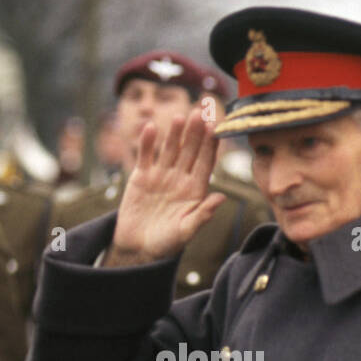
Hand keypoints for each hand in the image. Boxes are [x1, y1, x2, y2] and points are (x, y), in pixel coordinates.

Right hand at [108, 112, 225, 265]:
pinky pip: (146, 156)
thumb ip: (203, 215)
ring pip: (170, 149)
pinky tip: (151, 128)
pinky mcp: (142, 176)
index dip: (210, 146)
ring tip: (180, 117)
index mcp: (195, 190)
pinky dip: (148, 142)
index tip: (215, 128)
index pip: (205, 163)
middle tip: (200, 112)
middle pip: (190, 151)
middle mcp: (180, 178)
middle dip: (195, 132)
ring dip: (174, 133)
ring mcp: (161, 175)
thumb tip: (222, 198)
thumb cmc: (166, 244)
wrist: (137, 249)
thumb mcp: (186, 232)